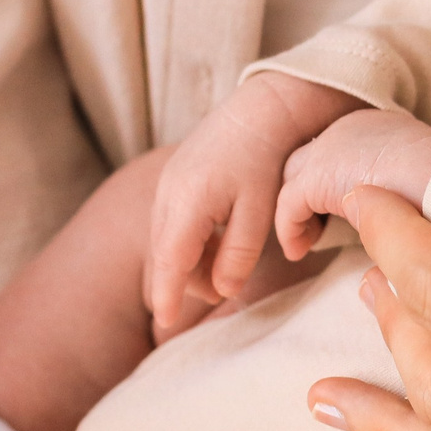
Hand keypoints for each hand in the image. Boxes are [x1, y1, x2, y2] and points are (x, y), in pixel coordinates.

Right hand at [146, 73, 364, 336]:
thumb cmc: (267, 158)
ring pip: (165, 239)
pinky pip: (170, 222)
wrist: (262, 107)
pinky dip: (186, 242)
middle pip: (164, 255)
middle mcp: (168, 194)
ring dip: (186, 263)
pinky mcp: (174, 178)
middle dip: (181, 283)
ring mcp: (167, 184)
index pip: (169, 262)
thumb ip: (238, 254)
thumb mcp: (259, 211)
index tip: (165, 323)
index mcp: (188, 203)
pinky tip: (212, 245)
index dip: (166, 295)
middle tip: (210, 298)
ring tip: (219, 272)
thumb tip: (222, 290)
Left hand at [275, 110, 430, 258]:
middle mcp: (351, 128)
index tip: (341, 213)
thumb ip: (396, 193)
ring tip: (306, 242)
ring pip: (295, 181)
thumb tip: (389, 222)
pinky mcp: (318, 176)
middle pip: (311, 161)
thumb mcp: (423, 183)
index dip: (336, 183)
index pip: (341, 152)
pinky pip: (289, 205)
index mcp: (379, 126)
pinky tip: (300, 250)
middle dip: (308, 194)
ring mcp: (331, 147)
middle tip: (316, 228)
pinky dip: (291, 230)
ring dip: (298, 213)